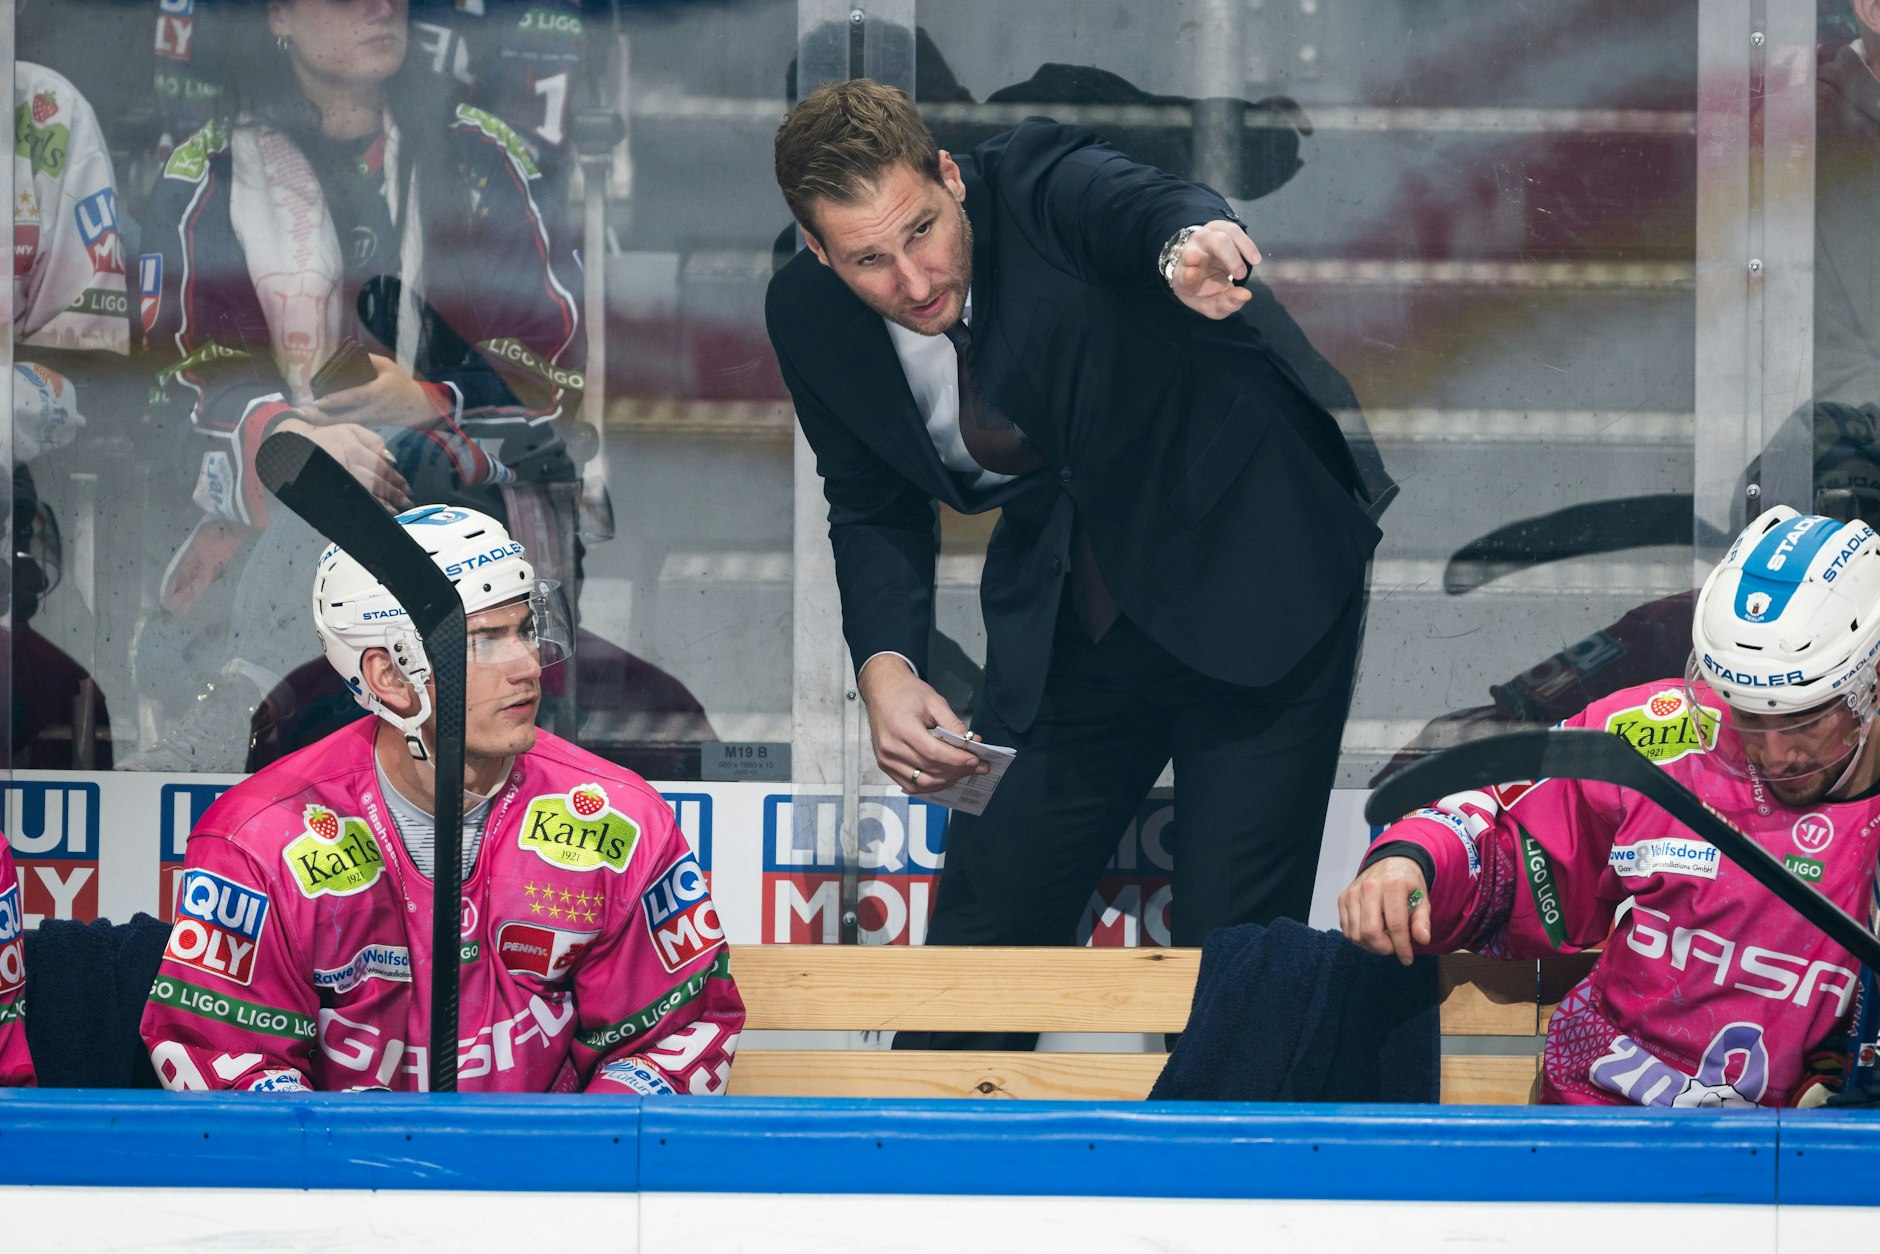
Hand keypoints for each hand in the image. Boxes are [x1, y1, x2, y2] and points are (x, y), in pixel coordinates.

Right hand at [272, 414, 410, 510]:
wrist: (296, 446)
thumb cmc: (327, 437)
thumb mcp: (350, 430)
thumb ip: (373, 441)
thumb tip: (392, 459)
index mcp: (355, 450)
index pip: (381, 467)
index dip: (396, 478)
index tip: (407, 487)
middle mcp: (349, 466)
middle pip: (376, 482)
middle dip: (394, 493)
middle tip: (407, 502)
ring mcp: (340, 479)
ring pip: (366, 493)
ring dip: (384, 503)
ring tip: (397, 510)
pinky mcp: (331, 489)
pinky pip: (352, 499)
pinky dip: (367, 506)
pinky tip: (377, 512)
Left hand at [308, 353, 442, 428]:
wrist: (415, 408)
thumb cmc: (400, 384)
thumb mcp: (388, 366)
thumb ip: (368, 360)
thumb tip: (345, 356)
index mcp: (377, 392)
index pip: (354, 397)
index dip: (335, 400)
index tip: (318, 401)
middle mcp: (370, 409)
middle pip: (341, 416)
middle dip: (319, 416)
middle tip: (298, 412)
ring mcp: (366, 420)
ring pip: (340, 423)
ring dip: (319, 421)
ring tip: (300, 416)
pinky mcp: (364, 424)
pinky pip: (344, 425)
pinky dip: (328, 422)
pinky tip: (313, 418)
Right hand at [856, 654, 988, 794]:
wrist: (882, 691)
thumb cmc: (907, 693)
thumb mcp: (934, 701)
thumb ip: (954, 724)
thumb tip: (973, 743)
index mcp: (902, 728)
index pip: (933, 752)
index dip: (957, 759)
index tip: (976, 760)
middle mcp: (891, 748)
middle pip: (930, 769)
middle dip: (958, 771)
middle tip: (978, 767)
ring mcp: (886, 760)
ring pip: (921, 782)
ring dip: (946, 781)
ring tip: (964, 772)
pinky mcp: (885, 766)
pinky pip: (910, 785)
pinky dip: (931, 785)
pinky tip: (945, 777)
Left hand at [1169, 219, 1261, 318]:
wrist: (1198, 271)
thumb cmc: (1204, 291)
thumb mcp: (1213, 306)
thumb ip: (1226, 304)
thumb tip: (1246, 295)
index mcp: (1184, 277)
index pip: (1185, 274)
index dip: (1190, 274)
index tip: (1195, 274)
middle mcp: (1190, 252)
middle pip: (1212, 244)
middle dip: (1231, 258)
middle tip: (1241, 275)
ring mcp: (1203, 237)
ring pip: (1225, 233)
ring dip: (1243, 247)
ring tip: (1255, 262)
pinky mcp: (1216, 229)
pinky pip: (1233, 229)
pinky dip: (1246, 243)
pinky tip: (1253, 257)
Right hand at [1337, 856, 1430, 965]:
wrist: (1390, 862)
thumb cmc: (1408, 884)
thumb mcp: (1422, 899)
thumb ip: (1422, 920)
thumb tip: (1422, 940)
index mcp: (1393, 885)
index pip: (1395, 925)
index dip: (1402, 947)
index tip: (1407, 960)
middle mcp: (1369, 887)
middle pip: (1370, 932)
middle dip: (1384, 948)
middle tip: (1394, 948)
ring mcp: (1353, 892)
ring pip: (1356, 934)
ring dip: (1371, 945)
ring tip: (1384, 941)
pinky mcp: (1343, 898)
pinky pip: (1346, 929)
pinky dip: (1359, 938)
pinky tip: (1372, 933)